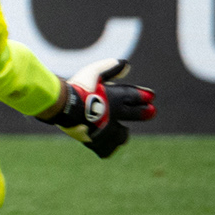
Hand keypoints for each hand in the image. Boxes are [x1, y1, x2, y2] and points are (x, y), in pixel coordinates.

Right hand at [40, 58, 156, 158]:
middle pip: (135, 115)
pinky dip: (109, 147)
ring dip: (123, 132)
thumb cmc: (76, 87)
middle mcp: (115, 115)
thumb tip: (127, 65)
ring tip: (123, 132)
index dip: (144, 96)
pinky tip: (109, 145)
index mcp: (115, 98)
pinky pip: (107, 149)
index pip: (135, 97)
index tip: (151, 97)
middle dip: (144, 113)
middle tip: (152, 112)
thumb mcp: (93, 73)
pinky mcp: (94, 141)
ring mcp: (106, 130)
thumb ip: (110, 69)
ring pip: (121, 136)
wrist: (61, 106)